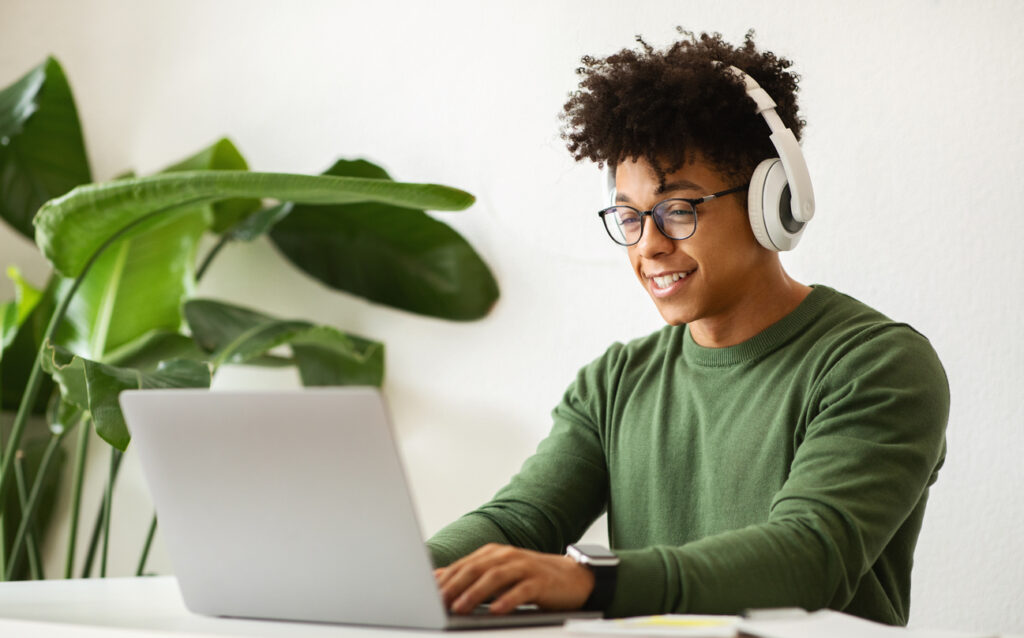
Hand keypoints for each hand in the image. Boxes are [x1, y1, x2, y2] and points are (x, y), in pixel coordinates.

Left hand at [433, 543, 594, 614]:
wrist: (572, 577)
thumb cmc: (530, 579)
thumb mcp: (498, 575)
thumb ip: (471, 576)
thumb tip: (436, 580)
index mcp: (493, 553)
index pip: (464, 565)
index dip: (445, 579)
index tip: (426, 593)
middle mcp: (507, 556)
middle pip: (476, 569)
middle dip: (455, 585)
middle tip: (438, 601)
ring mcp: (524, 567)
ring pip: (495, 577)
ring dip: (475, 593)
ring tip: (460, 607)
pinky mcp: (540, 581)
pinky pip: (521, 590)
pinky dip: (507, 600)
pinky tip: (495, 610)